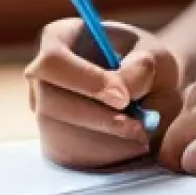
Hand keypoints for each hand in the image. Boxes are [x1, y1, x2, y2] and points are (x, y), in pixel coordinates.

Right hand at [24, 18, 182, 169]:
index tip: (123, 96)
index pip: (53, 60)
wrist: (149, 93)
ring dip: (104, 141)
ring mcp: (42, 109)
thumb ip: (139, 69)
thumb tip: (121, 90)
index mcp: (60, 38)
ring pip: (58, 134)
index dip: (84, 80)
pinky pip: (67, 156)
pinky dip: (103, 156)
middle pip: (50, 102)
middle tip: (139, 126)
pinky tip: (129, 146)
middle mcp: (42, 75)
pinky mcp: (52, 140)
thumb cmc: (146, 66)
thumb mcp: (153, 56)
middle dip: (98, 119)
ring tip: (141, 134)